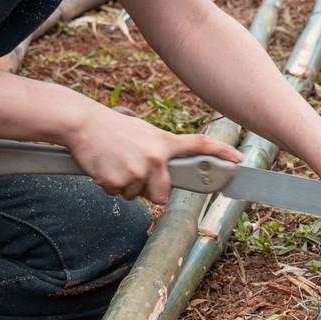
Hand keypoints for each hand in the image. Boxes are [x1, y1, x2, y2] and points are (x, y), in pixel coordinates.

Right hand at [68, 112, 240, 203]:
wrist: (82, 124)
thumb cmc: (111, 128)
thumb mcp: (142, 133)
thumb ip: (158, 150)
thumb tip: (165, 171)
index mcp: (162, 142)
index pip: (198, 144)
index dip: (220, 153)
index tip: (238, 159)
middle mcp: (155, 157)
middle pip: (162, 195)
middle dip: (149, 190)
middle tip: (133, 171)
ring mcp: (137, 171)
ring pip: (136, 196)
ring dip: (125, 185)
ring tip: (114, 162)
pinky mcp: (117, 182)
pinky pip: (117, 195)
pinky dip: (109, 185)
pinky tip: (104, 167)